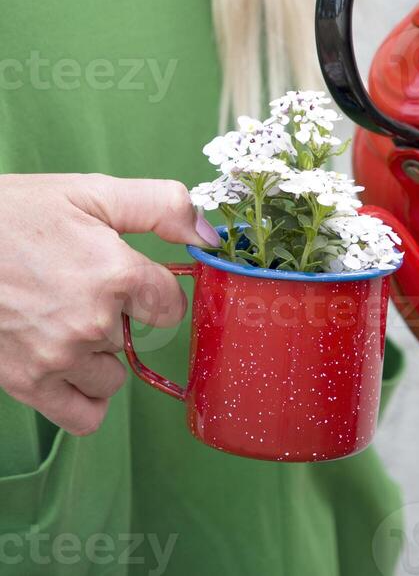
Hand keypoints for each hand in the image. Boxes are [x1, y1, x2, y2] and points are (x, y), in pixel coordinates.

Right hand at [0, 173, 218, 435]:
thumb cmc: (15, 213)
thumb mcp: (93, 191)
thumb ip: (162, 206)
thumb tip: (210, 235)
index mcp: (115, 272)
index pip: (170, 305)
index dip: (153, 290)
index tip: (130, 277)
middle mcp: (92, 321)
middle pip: (138, 336)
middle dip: (120, 315)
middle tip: (81, 286)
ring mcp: (60, 358)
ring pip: (113, 375)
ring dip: (101, 354)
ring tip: (66, 320)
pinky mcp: (28, 384)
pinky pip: (84, 416)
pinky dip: (85, 397)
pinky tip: (70, 366)